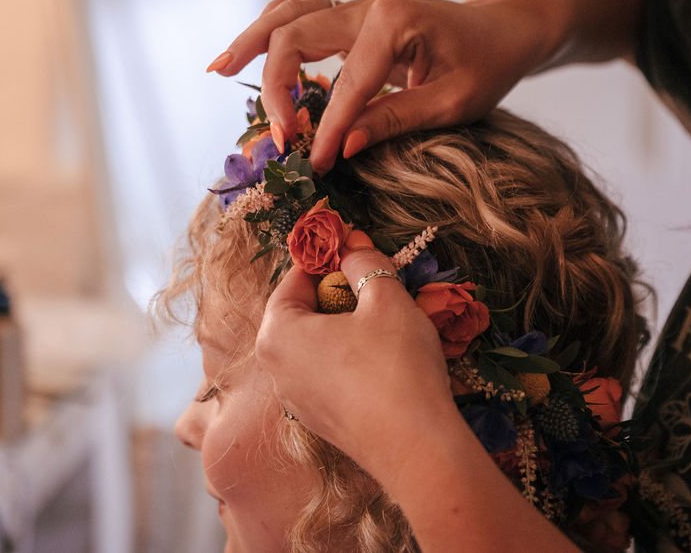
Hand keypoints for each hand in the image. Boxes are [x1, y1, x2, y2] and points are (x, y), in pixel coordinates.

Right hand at [209, 0, 550, 172]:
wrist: (504, 28)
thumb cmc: (488, 64)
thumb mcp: (455, 101)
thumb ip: (396, 119)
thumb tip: (342, 147)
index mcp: (394, 22)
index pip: (346, 82)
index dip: (327, 129)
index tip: (314, 167)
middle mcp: (367, 6)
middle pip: (295, 36)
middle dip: (277, 89)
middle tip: (278, 138)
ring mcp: (355, 5)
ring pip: (287, 14)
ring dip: (252, 42)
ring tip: (219, 70)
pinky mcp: (350, 16)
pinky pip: (298, 12)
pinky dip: (269, 29)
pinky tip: (246, 51)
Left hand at [256, 246, 454, 469]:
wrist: (416, 448)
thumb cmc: (396, 365)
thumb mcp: (386, 298)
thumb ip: (364, 262)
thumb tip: (351, 243)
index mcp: (276, 333)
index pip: (295, 279)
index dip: (329, 260)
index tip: (358, 251)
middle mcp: (275, 368)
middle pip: (302, 312)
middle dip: (339, 295)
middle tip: (377, 288)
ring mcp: (295, 399)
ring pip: (317, 344)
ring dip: (347, 327)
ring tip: (387, 324)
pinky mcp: (319, 421)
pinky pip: (328, 374)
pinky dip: (351, 359)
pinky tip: (386, 362)